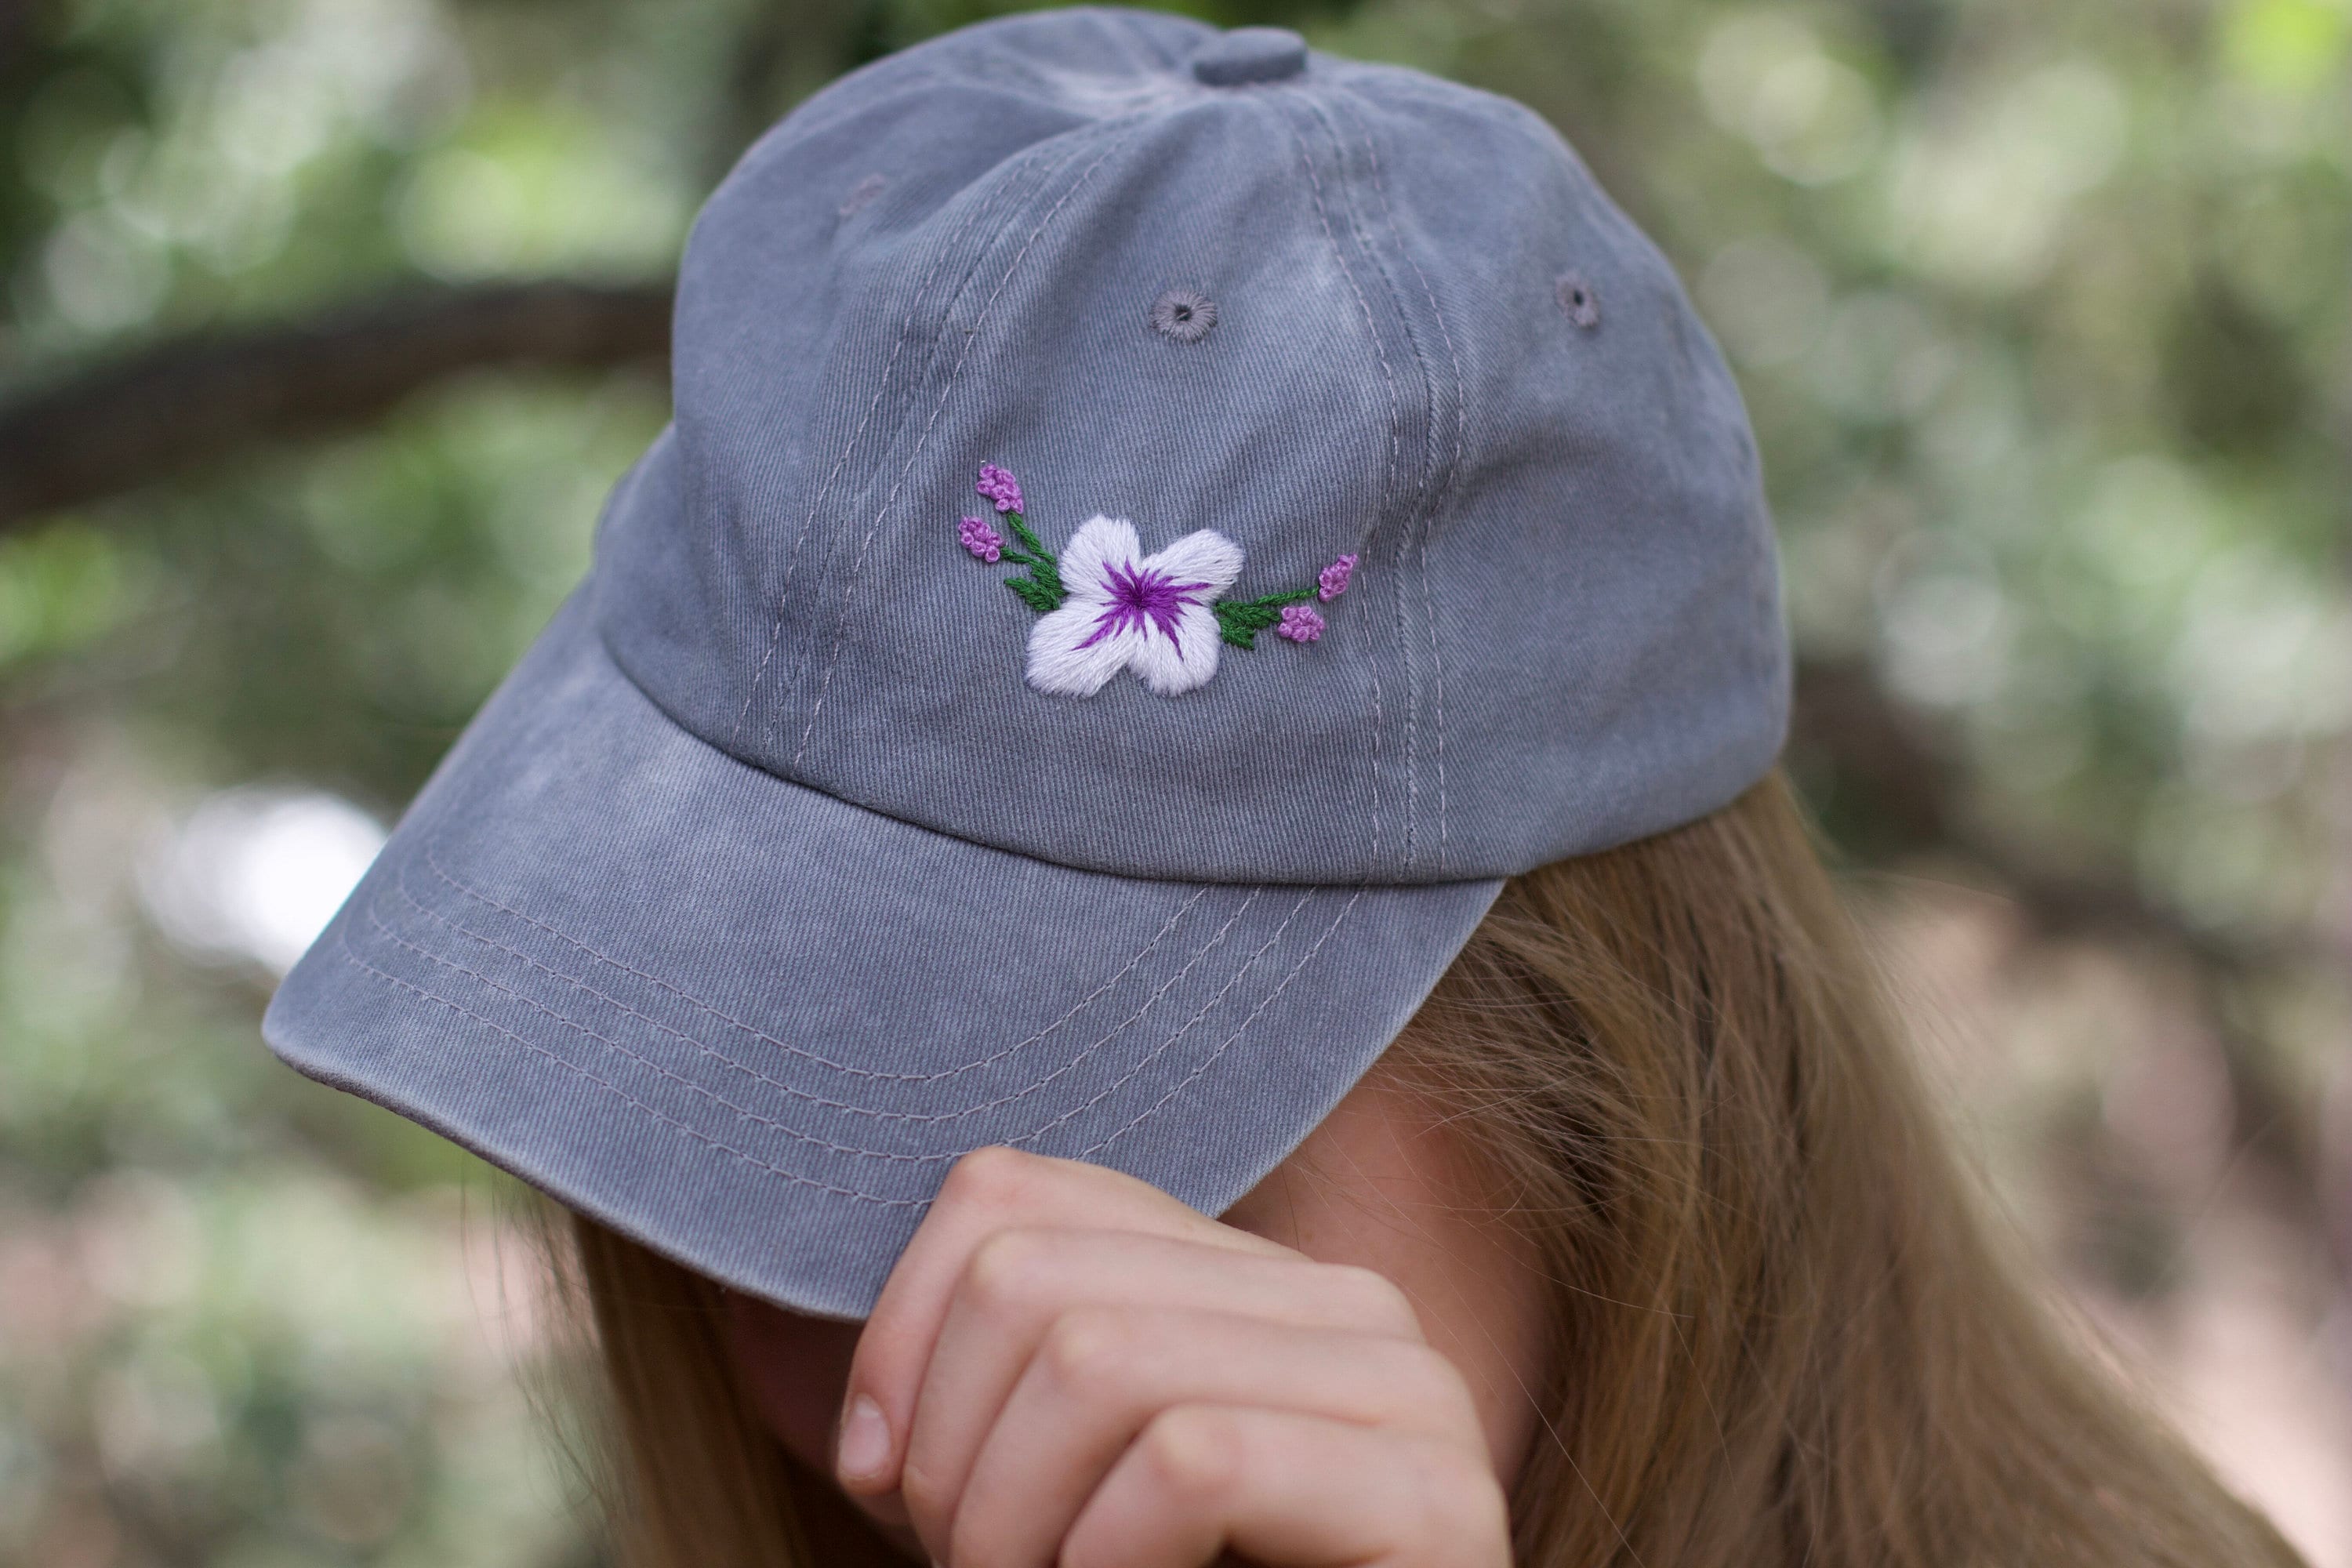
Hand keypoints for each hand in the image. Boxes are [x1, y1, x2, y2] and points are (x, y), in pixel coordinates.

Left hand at [831, 1145, 1513, 1567]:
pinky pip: (1193, 1462)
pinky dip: (1103, 1563)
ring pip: (1097, 1361)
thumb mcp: (1044, 1501)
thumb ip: (986, 1401)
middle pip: (1030, 1279)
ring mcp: (1409, 1390)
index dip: (896, 1338)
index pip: (1006, 1190)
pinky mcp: (1441, 1501)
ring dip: (1011, 1530)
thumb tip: (856, 1407)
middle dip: (951, 1462)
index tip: (882, 1479)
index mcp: (1247, 1275)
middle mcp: (1345, 1302)